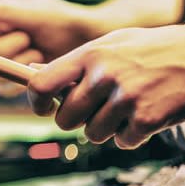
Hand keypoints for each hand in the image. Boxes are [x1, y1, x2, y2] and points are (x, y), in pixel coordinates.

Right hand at [0, 0, 96, 93]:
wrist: (88, 43)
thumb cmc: (61, 20)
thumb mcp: (32, 12)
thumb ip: (0, 10)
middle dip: (1, 47)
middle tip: (27, 38)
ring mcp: (0, 62)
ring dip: (13, 62)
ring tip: (37, 51)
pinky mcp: (11, 81)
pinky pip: (1, 89)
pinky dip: (19, 80)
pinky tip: (37, 68)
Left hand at [28, 24, 184, 148]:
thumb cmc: (150, 50)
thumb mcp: (110, 44)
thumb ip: (75, 61)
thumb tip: (34, 71)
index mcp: (89, 54)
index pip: (41, 84)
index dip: (37, 102)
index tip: (45, 108)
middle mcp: (103, 76)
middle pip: (65, 120)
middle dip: (76, 121)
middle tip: (93, 110)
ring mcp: (125, 98)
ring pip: (93, 134)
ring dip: (107, 128)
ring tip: (125, 108)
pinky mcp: (146, 119)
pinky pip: (122, 141)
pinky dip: (131, 135)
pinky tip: (144, 114)